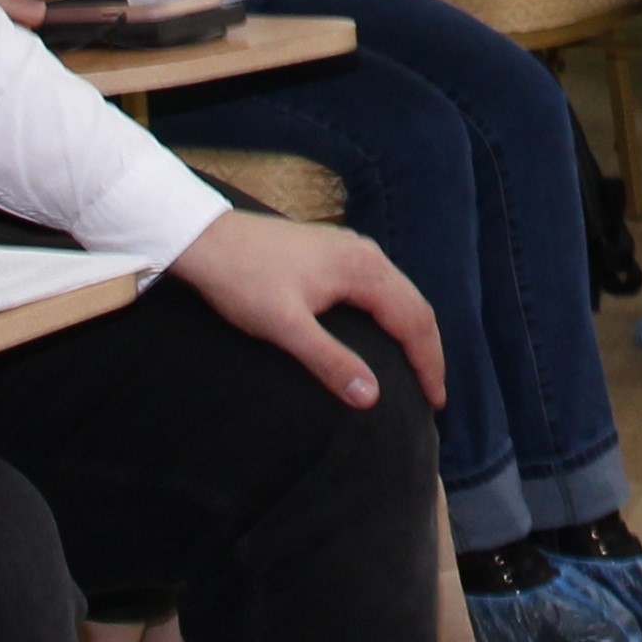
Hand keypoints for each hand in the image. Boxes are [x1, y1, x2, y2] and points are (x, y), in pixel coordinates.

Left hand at [163, 208, 447, 412]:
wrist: (205, 239)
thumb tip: (373, 397)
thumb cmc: (242, 281)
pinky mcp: (333, 252)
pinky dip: (391, 315)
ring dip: (410, 331)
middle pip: (414, 304)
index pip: (415, 320)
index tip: (435, 401)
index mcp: (364, 269)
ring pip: (398, 294)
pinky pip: (379, 287)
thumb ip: (331, 361)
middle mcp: (366, 254)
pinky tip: (381, 334)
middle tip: (433, 392)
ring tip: (415, 368)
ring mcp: (350, 249)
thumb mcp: (285, 328)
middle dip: (427, 349)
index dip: (428, 363)